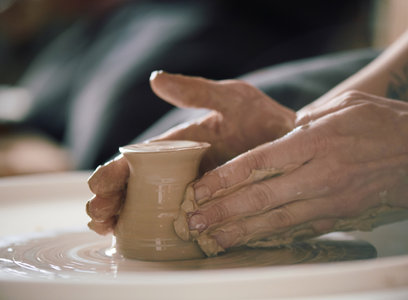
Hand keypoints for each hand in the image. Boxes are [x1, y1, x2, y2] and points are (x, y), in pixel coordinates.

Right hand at [86, 71, 295, 233]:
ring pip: (153, 207)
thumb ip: (196, 91)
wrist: (293, 143)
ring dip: (126, 217)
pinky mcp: (213, 209)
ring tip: (107, 227)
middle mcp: (182, 170)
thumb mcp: (232, 98)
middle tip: (97, 213)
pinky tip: (141, 239)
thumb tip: (155, 78)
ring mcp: (196, 192)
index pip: (140, 159)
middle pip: (138, 187)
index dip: (116, 170)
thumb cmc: (262, 119)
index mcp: (180, 146)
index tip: (98, 183)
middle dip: (113, 199)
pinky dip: (159, 231)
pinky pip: (183, 222)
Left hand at [186, 91, 407, 251]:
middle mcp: (319, 174)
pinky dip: (275, 238)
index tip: (199, 190)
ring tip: (212, 242)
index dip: (224, 178)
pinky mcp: (343, 217)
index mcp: (315, 141)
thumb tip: (284, 133)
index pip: (258, 162)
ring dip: (241, 233)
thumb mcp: (346, 105)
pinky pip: (302, 230)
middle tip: (193, 223)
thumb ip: (309, 121)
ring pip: (277, 221)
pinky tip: (253, 245)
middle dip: (222, 213)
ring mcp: (331, 200)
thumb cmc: (389, 123)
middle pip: (260, 197)